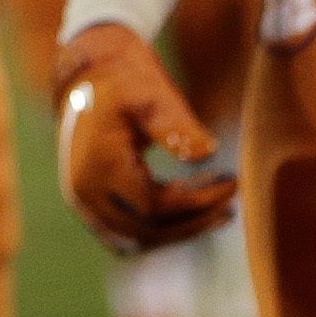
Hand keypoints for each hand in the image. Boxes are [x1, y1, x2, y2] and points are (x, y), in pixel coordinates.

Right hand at [56, 20, 234, 254]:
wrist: (86, 78)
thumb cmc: (123, 80)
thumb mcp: (151, 94)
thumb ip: (176, 125)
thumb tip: (208, 153)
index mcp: (97, 164)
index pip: (154, 205)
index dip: (198, 202)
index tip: (232, 185)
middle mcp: (84, 191)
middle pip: (146, 230)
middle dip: (194, 221)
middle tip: (230, 203)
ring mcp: (83, 202)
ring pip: (138, 238)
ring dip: (180, 230)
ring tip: (218, 211)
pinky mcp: (90, 205)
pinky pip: (129, 234)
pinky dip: (162, 230)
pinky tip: (191, 212)